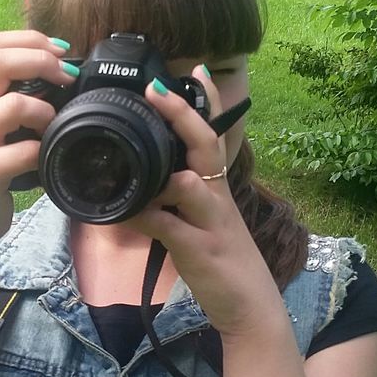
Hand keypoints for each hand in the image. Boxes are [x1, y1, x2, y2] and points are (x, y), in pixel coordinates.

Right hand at [0, 31, 76, 244]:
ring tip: (52, 125)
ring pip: (14, 105)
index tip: (61, 51)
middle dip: (42, 61)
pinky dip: (43, 151)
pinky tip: (44, 158)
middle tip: (67, 76)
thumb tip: (60, 71)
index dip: (32, 40)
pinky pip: (24, 151)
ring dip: (46, 111)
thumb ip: (10, 96)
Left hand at [126, 67, 282, 336]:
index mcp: (220, 187)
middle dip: (182, 115)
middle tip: (156, 88)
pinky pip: (168, 227)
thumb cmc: (224, 262)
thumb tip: (144, 184)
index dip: (208, 101)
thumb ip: (178, 200)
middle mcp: (219, 197)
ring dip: (165, 171)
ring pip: (192, 184)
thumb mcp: (205, 223)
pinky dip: (144, 216)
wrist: (252, 308)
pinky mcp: (200, 250)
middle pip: (206, 146)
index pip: (216, 134)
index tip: (196, 68)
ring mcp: (211, 223)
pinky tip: (124, 212)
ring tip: (134, 154)